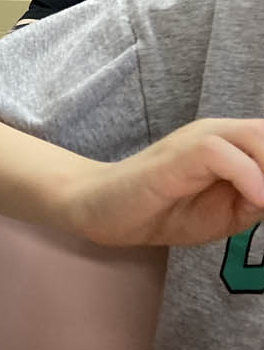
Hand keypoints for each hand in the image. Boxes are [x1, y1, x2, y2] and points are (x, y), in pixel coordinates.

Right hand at [61, 119, 263, 247]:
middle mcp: (218, 133)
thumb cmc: (163, 212)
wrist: (102, 210)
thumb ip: (259, 203)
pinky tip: (254, 201)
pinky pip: (222, 154)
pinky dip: (248, 176)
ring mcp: (196, 140)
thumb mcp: (228, 215)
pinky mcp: (177, 153)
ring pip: (254, 135)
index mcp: (233, 145)